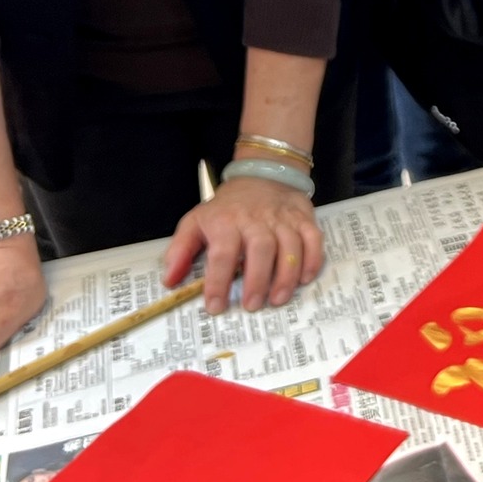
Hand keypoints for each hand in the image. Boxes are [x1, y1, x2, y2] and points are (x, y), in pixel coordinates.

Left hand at [162, 175, 323, 314]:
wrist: (262, 174)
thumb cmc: (227, 207)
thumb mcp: (195, 221)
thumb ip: (180, 251)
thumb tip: (169, 281)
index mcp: (226, 222)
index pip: (222, 253)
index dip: (218, 282)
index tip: (215, 307)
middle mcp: (256, 220)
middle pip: (260, 249)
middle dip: (257, 281)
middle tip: (251, 306)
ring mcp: (283, 219)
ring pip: (289, 246)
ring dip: (285, 276)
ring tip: (277, 299)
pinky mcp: (304, 218)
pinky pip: (313, 239)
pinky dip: (312, 260)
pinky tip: (305, 279)